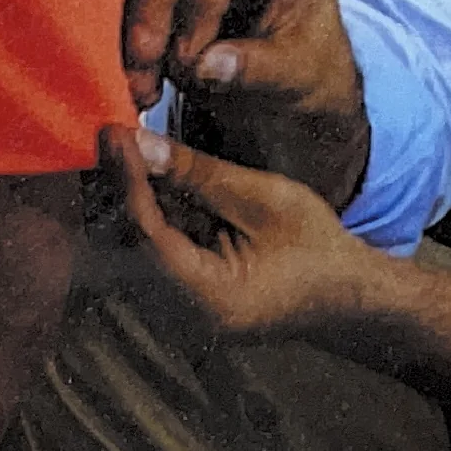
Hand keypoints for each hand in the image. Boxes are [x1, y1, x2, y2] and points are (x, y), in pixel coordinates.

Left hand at [111, 129, 450, 444]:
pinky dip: (142, 214)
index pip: (147, 234)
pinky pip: (146, 254)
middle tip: (107, 134)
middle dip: (113, 188)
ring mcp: (177, 315)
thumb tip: (142, 143)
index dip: (127, 180)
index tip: (113, 132)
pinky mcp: (180, 301)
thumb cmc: (315, 244)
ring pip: (128, 250)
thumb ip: (201, 174)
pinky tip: (141, 177)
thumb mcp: (264, 197)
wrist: (343, 294)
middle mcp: (180, 317)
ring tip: (119, 148)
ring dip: (123, 199)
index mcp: (208, 298)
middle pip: (124, 247)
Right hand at [125, 0, 368, 208]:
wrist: (302, 70)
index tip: (190, 63)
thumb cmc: (310, 65)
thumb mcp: (297, 74)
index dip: (200, 11)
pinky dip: (132, 28)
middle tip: (144, 66)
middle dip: (153, 9)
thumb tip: (204, 64)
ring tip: (140, 81)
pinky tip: (138, 72)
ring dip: (136, 23)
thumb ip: (254, 67)